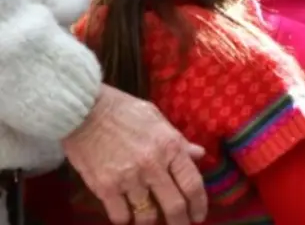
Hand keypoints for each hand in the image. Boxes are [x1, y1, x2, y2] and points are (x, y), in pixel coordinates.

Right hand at [62, 85, 206, 224]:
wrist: (85, 112)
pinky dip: (126, 219)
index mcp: (170, 146)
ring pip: (147, 216)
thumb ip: (179, 141)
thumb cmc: (124, 111)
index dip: (199, 204)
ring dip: (151, 221)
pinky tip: (128, 215)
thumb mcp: (158, 119)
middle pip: (174, 206)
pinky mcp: (105, 189)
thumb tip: (199, 155)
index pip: (192, 183)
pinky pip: (121, 216)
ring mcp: (129, 179)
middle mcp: (153, 166)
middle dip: (181, 222)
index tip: (199, 216)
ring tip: (152, 220)